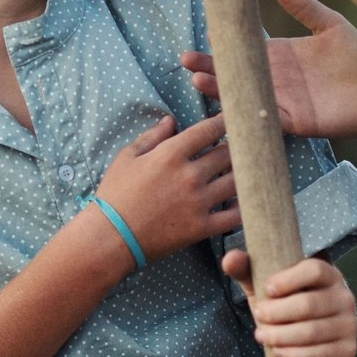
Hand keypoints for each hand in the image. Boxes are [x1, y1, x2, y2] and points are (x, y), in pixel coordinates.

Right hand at [94, 114, 236, 262]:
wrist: (110, 237)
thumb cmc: (115, 195)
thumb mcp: (127, 157)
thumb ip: (152, 136)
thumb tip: (171, 120)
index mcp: (171, 154)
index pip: (209, 130)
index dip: (225, 121)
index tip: (233, 119)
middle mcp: (190, 176)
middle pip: (228, 154)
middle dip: (236, 148)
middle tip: (242, 146)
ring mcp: (198, 202)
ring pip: (236, 182)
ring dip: (243, 174)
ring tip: (247, 171)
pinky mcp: (202, 227)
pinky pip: (234, 216)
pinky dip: (243, 207)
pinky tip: (244, 201)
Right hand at [180, 0, 356, 141]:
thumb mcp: (330, 24)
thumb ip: (304, 6)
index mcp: (281, 56)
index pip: (244, 51)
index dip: (223, 47)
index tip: (203, 38)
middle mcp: (276, 80)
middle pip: (236, 75)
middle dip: (210, 70)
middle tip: (186, 62)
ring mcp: (283, 103)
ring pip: (244, 97)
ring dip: (222, 92)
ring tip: (199, 82)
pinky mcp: (296, 123)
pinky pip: (265, 122)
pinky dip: (247, 117)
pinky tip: (229, 112)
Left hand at [221, 251, 356, 356]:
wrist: (309, 344)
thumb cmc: (286, 308)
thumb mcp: (267, 289)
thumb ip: (249, 271)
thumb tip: (230, 258)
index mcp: (329, 274)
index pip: (314, 270)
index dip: (289, 279)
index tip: (267, 289)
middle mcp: (344, 297)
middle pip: (309, 304)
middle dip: (277, 313)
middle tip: (258, 316)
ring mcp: (349, 324)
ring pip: (312, 331)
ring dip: (281, 336)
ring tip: (262, 336)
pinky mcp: (348, 350)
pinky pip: (321, 353)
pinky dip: (296, 355)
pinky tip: (278, 353)